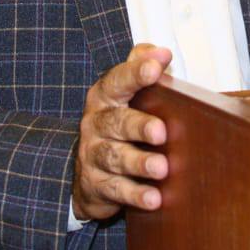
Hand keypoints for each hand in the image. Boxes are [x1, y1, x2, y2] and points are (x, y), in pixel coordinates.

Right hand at [72, 43, 172, 221]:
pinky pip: (116, 190)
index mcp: (105, 97)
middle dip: (138, 126)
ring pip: (114, 157)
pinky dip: (135, 194)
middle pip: (116, 122)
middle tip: (160, 131)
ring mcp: (92, 155)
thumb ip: (140, 65)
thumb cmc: (118, 123)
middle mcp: (95, 123)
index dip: (135, 73)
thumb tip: (161, 52)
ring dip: (139, 162)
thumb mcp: (124, 92)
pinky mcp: (96, 184)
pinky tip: (153, 198)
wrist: (88, 170)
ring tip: (161, 167)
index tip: (156, 68)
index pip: (117, 80)